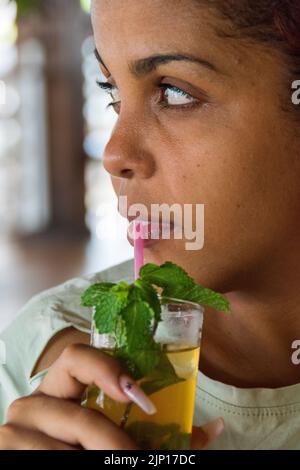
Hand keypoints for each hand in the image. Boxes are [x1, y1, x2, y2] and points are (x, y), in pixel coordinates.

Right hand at [0, 343, 223, 448]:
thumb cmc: (88, 447)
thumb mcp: (120, 436)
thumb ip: (163, 432)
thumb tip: (215, 428)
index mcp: (61, 387)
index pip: (76, 356)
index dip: (107, 369)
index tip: (138, 395)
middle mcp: (34, 403)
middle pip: (80, 417)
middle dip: (115, 444)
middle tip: (137, 457)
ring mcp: (17, 432)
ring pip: (68, 450)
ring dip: (99, 459)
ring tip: (120, 462)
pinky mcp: (10, 454)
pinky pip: (50, 462)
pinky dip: (76, 465)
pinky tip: (88, 465)